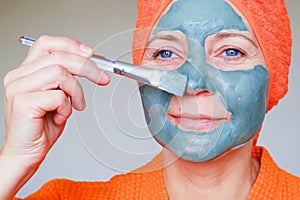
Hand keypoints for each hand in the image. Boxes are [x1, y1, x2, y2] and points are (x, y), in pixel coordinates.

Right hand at [0, 35, 109, 198]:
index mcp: (26, 71)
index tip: (90, 54)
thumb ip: (67, 79)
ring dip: (76, 92)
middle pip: (59, 56)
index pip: (47, 43)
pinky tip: (60, 117)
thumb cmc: (42, 127)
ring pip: (60, 73)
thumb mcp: (59, 97)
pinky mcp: (23, 102)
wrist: (26, 153)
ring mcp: (18, 88)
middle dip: (88, 68)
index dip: (71, 44)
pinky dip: (67, 108)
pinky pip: (58, 96)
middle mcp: (19, 76)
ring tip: (75, 106)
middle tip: (102, 79)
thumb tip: (89, 65)